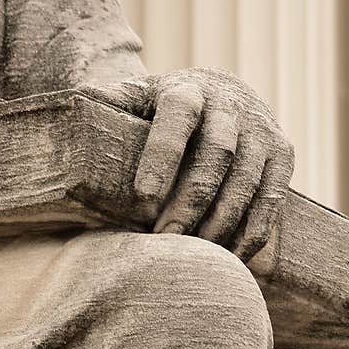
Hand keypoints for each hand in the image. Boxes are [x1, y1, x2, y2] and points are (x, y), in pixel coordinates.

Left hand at [80, 67, 293, 261]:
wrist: (220, 94)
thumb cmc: (161, 109)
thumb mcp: (133, 99)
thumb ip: (105, 106)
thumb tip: (65, 114)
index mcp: (187, 90)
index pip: (178, 115)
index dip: (162, 155)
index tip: (143, 199)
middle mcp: (230, 104)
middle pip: (216, 154)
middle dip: (191, 202)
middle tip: (166, 240)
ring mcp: (262, 128)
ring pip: (248, 179)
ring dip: (223, 221)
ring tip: (197, 255)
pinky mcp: (283, 152)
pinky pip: (274, 197)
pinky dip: (255, 231)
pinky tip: (234, 258)